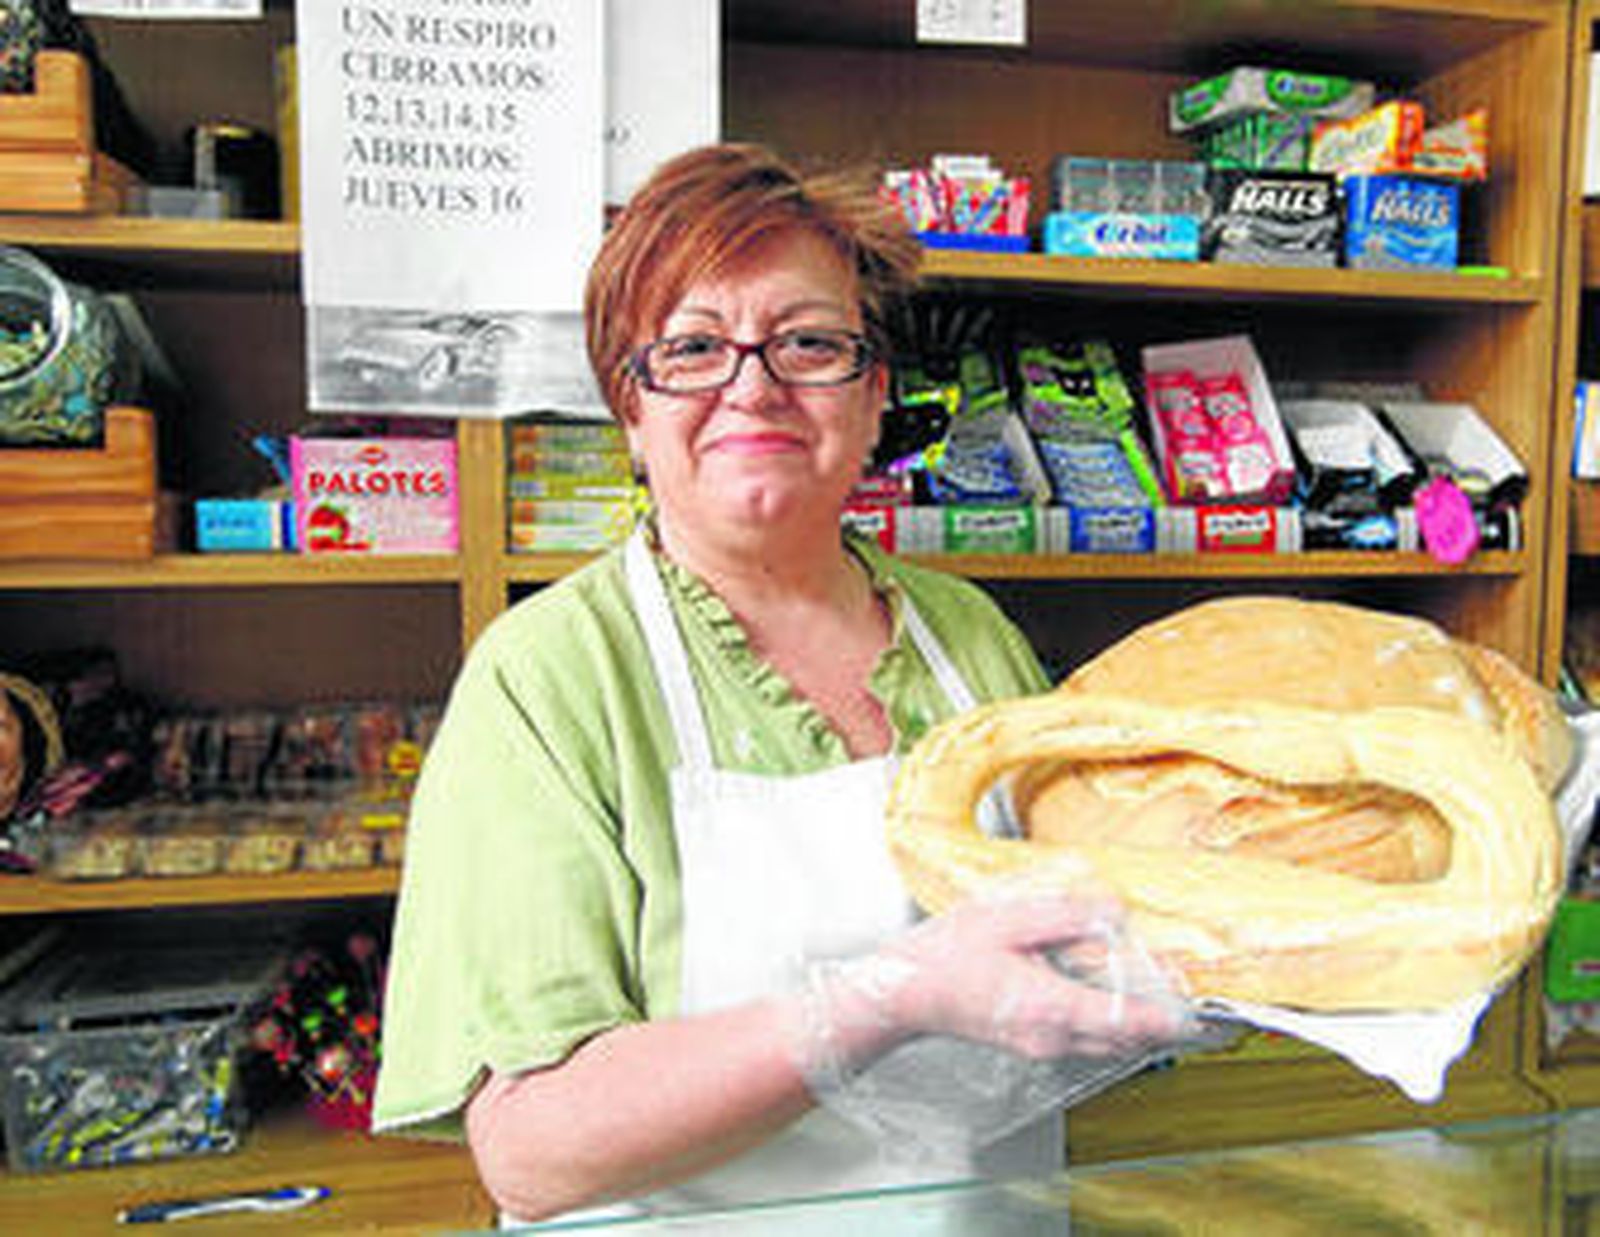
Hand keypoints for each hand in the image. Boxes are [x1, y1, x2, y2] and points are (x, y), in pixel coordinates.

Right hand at [793, 883, 1194, 1083]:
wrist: (906, 995)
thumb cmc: (947, 955)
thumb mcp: (1006, 918)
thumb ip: (1065, 916)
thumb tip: (1113, 914)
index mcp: (1051, 1007)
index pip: (1131, 1023)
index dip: (1175, 1022)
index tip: (1212, 1021)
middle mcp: (1054, 1037)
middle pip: (1130, 1039)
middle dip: (1167, 1023)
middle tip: (1203, 1005)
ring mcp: (1043, 1045)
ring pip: (1111, 1042)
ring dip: (1142, 1024)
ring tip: (1169, 997)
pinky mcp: (1034, 1042)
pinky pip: (1088, 1038)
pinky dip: (1113, 1022)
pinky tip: (1115, 994)